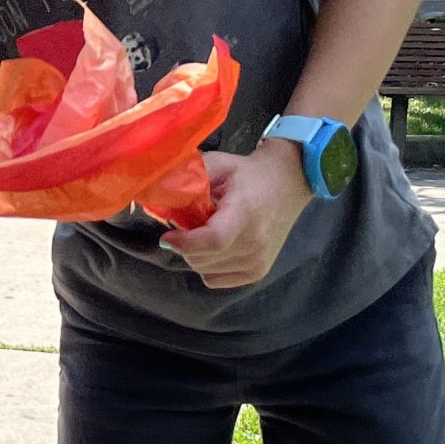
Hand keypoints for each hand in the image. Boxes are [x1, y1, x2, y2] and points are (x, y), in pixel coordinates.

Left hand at [159, 141, 313, 288]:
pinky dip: (207, 266)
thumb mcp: (220, 164)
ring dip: (196, 254)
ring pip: (205, 270)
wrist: (288, 183)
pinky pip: (216, 279)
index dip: (185, 243)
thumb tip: (156, 189)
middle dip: (185, 244)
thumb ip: (189, 175)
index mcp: (245, 214)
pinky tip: (215, 247)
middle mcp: (255, 243)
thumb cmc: (249, 173)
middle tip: (188, 225)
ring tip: (205, 232)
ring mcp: (258, 261)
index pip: (213, 240)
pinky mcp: (257, 272)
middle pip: (203, 258)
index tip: (167, 237)